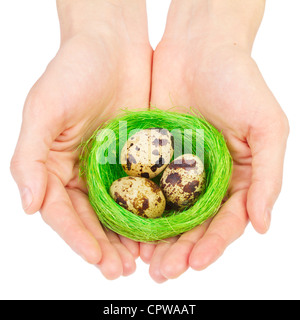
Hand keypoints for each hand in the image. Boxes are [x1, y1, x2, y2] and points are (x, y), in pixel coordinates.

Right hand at [10, 0, 151, 278]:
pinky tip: (161, 229)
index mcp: (56, 167)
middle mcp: (83, 172)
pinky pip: (145, 191)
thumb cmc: (73, 70)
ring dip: (130, 238)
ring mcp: (112, 167)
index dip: (77, 238)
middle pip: (93, 219)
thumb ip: (29, 158)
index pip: (63, 213)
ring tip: (144, 261)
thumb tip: (28, 207)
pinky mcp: (139, 158)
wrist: (112, 44)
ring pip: (120, 212)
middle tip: (122, 271)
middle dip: (106, 247)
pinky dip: (151, 212)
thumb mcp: (44, 110)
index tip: (96, 260)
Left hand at [142, 0, 288, 281]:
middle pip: (194, 225)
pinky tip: (128, 229)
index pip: (226, 221)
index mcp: (236, 177)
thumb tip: (263, 224)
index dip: (213, 245)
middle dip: (181, 251)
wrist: (198, 47)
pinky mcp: (152, 156)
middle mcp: (206, 179)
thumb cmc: (238, 81)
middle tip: (164, 272)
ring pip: (167, 213)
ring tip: (145, 262)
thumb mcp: (267, 127)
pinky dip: (138, 210)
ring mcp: (177, 169)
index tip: (195, 263)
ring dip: (157, 240)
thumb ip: (267, 177)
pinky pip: (144, 188)